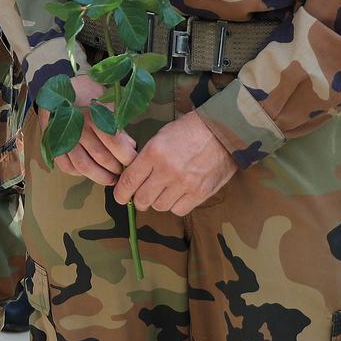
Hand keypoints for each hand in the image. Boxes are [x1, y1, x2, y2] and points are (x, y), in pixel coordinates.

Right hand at [46, 75, 137, 185]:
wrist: (58, 87)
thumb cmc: (87, 93)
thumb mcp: (107, 103)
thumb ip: (118, 125)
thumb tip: (131, 147)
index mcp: (94, 115)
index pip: (115, 143)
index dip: (128, 157)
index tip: (134, 162)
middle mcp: (78, 128)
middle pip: (101, 158)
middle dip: (116, 169)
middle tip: (123, 172)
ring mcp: (63, 137)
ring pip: (83, 166)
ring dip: (100, 177)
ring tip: (110, 179)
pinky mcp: (52, 144)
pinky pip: (66, 166)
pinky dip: (78, 173)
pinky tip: (88, 172)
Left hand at [112, 110, 235, 216]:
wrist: (221, 131)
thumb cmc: (188, 130)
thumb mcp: (160, 137)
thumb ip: (146, 158)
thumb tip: (133, 176)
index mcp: (154, 153)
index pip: (129, 181)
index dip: (121, 192)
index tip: (120, 196)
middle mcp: (167, 171)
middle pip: (142, 199)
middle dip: (138, 200)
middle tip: (141, 196)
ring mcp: (184, 184)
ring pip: (160, 206)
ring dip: (158, 202)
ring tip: (163, 192)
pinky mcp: (200, 193)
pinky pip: (179, 210)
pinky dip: (175, 206)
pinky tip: (177, 196)